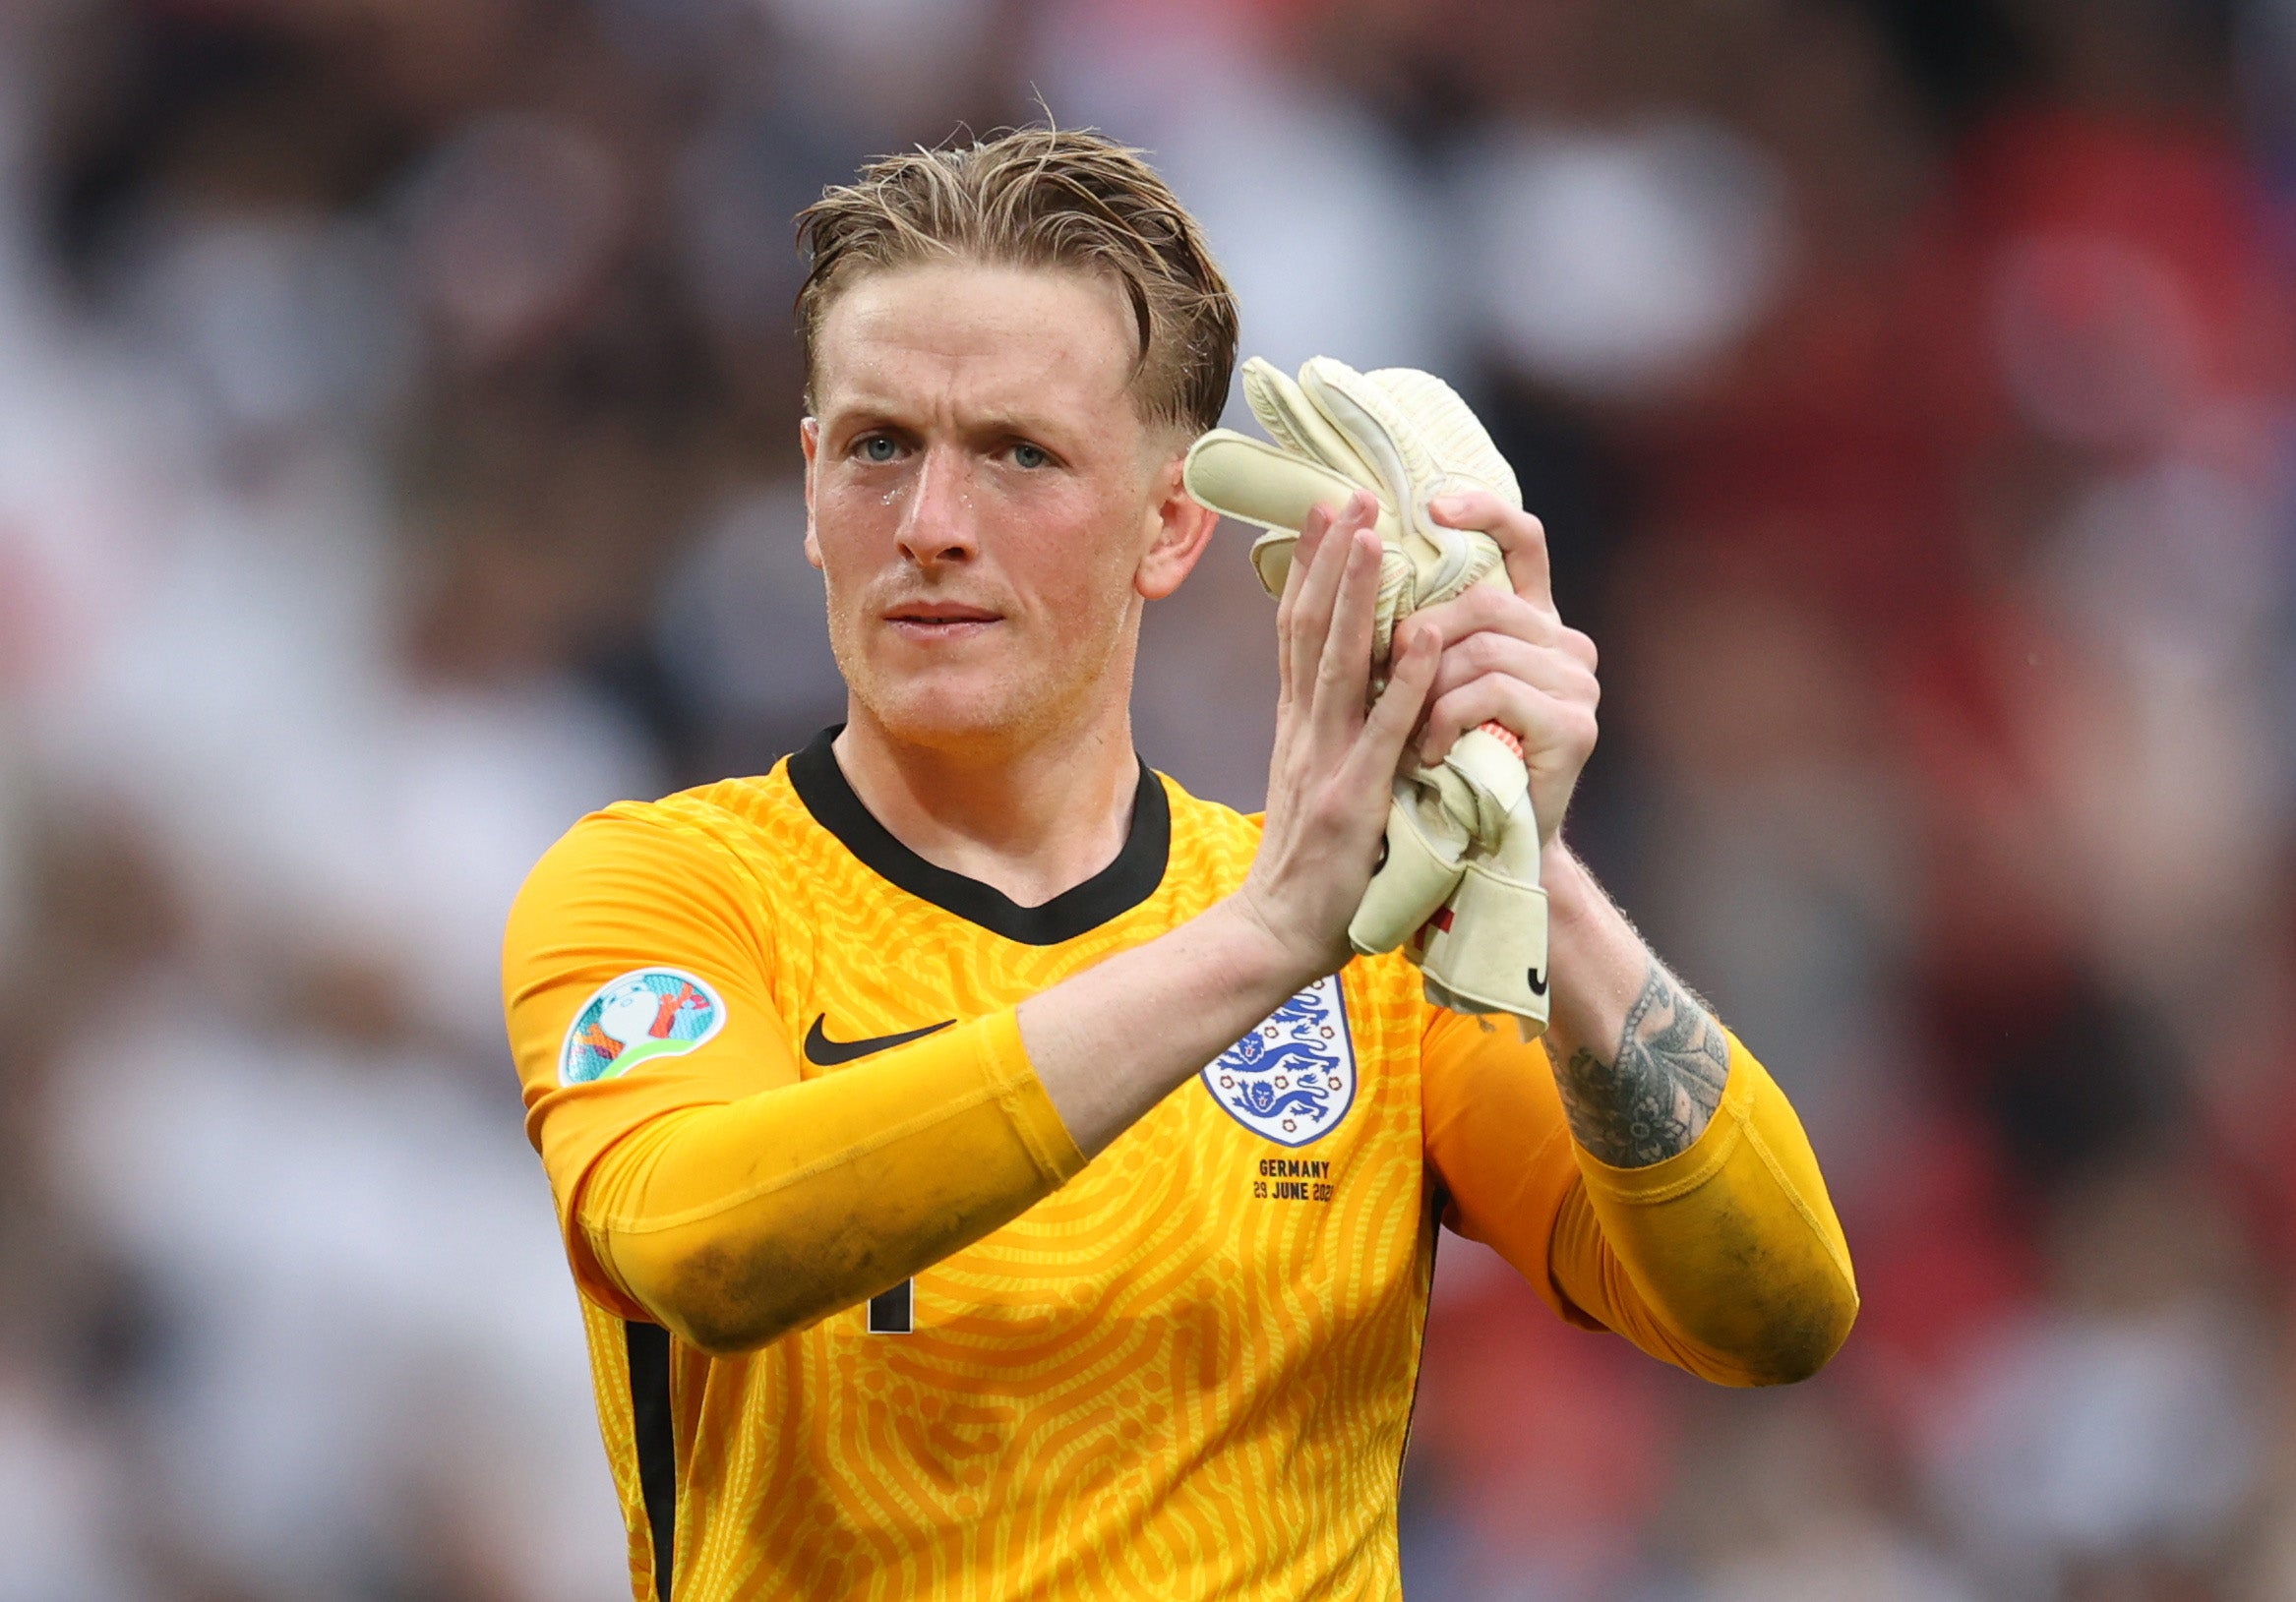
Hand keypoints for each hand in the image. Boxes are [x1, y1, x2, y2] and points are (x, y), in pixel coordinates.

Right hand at [1231, 490, 1438, 980]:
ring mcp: (1326, 762)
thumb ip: (1325, 735)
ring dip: (1359, 593)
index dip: (1311, 567)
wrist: (1274, 936)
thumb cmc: (1310, 868)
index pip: (1297, 629)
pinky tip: (1424, 632)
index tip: (1326, 510)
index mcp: (1297, 725)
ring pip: (1339, 660)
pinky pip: (1385, 728)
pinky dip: (1405, 677)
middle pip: (1310, 627)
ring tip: (1376, 533)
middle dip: (1332, 557)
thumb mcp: (1311, 784)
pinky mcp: (1353, 799)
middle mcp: (1305, 730)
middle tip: (1349, 492)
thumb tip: (1342, 687)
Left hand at [1400, 491, 1598, 851]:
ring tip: (1404, 727)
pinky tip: (1427, 751)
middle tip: (1384, 672)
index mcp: (1528, 622)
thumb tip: (1354, 556)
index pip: (1522, 541)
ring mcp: (1577, 685)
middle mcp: (1562, 643)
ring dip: (1427, 688)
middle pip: (1484, 600)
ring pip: (1482, 648)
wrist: (1477, 851)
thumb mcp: (1424, 684)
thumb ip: (1416, 628)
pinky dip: (1446, 719)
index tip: (1430, 507)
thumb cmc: (1442, 764)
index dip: (1484, 512)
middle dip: (1421, 635)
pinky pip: (1493, 691)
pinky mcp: (1574, 727)